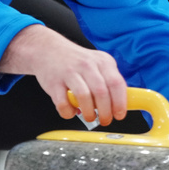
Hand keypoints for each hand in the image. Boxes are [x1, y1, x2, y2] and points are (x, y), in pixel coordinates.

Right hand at [0, 25, 126, 125]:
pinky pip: (63, 103)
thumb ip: (109, 81)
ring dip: (89, 113)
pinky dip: (69, 112)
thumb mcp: (97, 64)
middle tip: (105, 120)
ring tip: (89, 117)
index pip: (117, 84)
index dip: (120, 103)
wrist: (47, 49)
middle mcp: (87, 65)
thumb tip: (121, 104)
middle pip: (101, 93)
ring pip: (84, 97)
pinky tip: (71, 111)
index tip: (119, 115)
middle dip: (105, 112)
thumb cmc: (76, 61)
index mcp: (102, 61)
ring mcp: (69, 72)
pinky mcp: (54, 82)